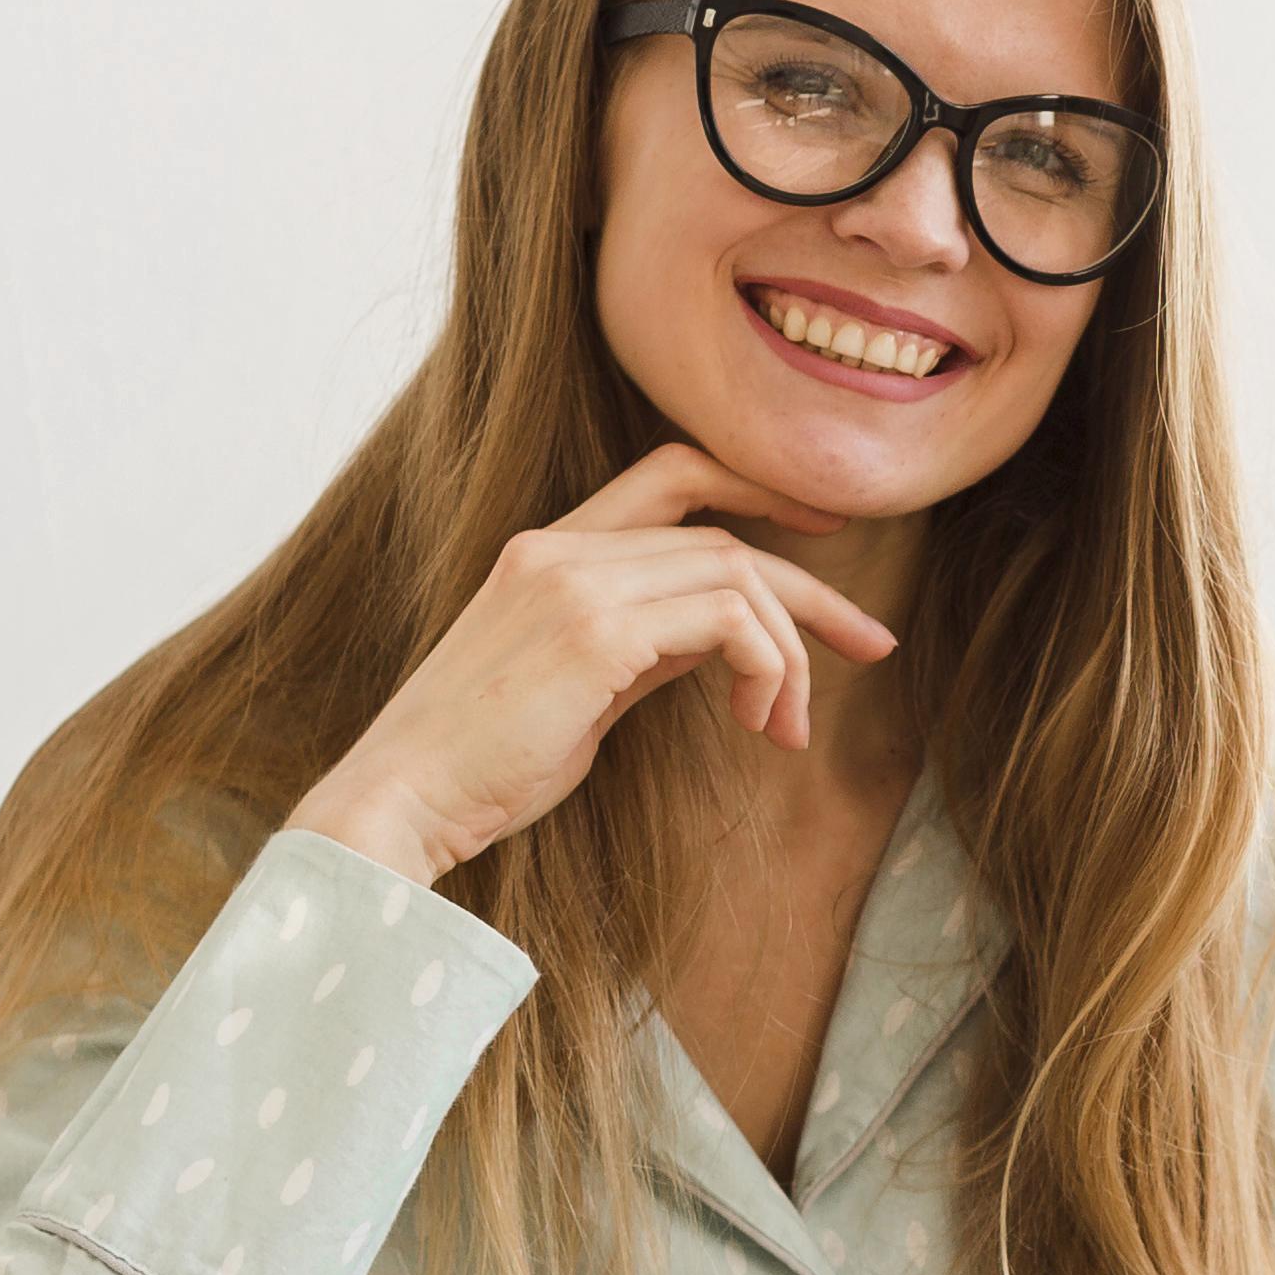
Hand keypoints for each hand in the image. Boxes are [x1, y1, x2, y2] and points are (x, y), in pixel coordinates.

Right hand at [283, 443, 897, 884]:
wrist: (400, 801)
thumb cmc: (482, 768)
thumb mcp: (579, 689)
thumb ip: (647, 645)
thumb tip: (730, 637)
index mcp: (547, 551)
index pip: (672, 474)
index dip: (757, 486)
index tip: (824, 534)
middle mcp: (559, 547)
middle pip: (726, 532)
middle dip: (814, 591)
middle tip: (874, 645)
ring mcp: (573, 581)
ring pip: (738, 575)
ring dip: (790, 652)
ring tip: (786, 727)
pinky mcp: (593, 632)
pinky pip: (728, 618)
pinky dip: (767, 665)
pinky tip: (757, 722)